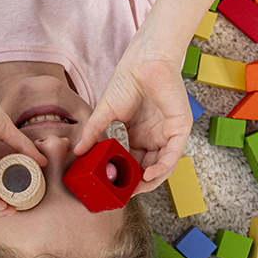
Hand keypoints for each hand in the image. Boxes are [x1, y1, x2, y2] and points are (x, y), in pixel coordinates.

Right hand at [74, 36, 190, 194]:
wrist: (143, 63)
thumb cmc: (126, 82)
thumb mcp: (104, 113)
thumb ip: (93, 133)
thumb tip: (77, 151)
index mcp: (140, 135)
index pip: (134, 163)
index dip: (125, 177)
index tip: (113, 188)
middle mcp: (156, 137)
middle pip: (149, 168)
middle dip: (138, 183)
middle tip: (124, 194)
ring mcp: (169, 134)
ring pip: (163, 166)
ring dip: (151, 181)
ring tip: (135, 189)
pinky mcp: (180, 129)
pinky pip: (173, 155)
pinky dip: (162, 168)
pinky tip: (148, 176)